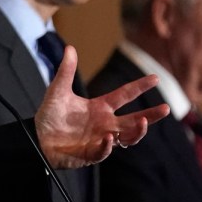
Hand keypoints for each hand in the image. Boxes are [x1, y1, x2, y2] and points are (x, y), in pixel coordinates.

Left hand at [35, 45, 170, 168]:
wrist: (36, 138)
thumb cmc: (49, 116)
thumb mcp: (58, 91)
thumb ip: (66, 72)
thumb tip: (70, 48)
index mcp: (100, 107)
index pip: (124, 95)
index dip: (139, 87)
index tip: (155, 78)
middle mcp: (105, 124)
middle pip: (133, 120)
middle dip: (151, 116)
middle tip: (166, 109)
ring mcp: (100, 140)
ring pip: (126, 138)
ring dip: (136, 131)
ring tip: (142, 122)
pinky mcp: (91, 153)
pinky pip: (103, 151)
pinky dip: (107, 145)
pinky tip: (109, 137)